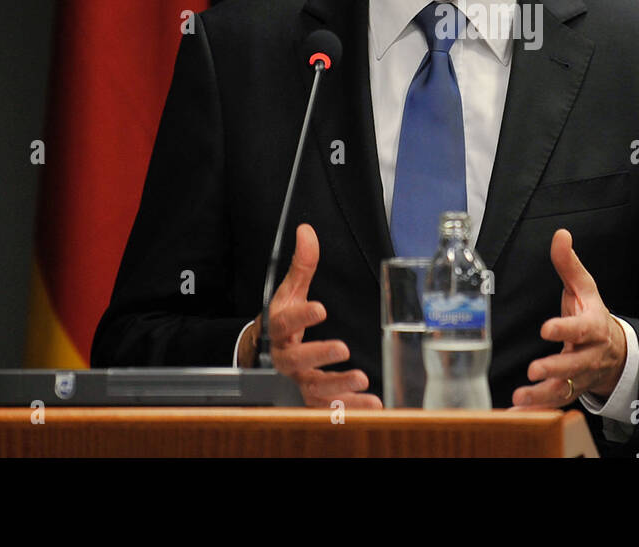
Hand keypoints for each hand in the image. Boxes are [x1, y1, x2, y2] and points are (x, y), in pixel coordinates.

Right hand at [240, 223, 381, 408]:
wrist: (264, 354)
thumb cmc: (283, 319)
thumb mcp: (290, 291)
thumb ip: (303, 264)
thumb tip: (307, 230)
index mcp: (280, 328)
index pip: (286, 321)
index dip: (302, 316)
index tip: (321, 308)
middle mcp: (286, 358)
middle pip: (297, 360)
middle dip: (319, 354)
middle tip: (342, 347)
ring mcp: (299, 380)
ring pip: (314, 388)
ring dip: (338, 386)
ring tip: (362, 379)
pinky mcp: (313, 397)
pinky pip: (329, 407)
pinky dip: (351, 408)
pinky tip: (373, 405)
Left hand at [510, 228, 627, 408]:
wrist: (615, 352)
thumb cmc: (594, 316)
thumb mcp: (585, 288)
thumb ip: (569, 264)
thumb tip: (560, 234)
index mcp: (593, 327)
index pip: (581, 329)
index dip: (564, 329)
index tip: (545, 328)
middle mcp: (588, 355)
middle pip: (574, 365)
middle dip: (555, 369)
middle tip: (534, 370)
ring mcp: (581, 377)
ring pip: (564, 390)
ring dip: (542, 397)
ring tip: (520, 398)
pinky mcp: (571, 392)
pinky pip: (554, 404)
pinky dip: (536, 411)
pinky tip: (515, 414)